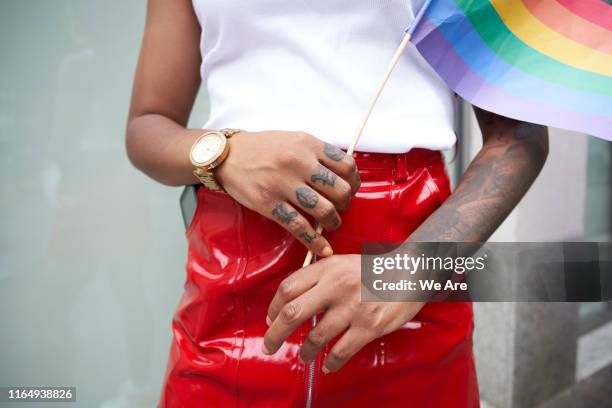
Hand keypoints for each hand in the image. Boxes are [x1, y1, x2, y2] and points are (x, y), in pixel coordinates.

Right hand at [216, 131, 359, 256]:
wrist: (227, 155)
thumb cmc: (263, 148)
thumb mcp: (293, 140)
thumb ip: (317, 154)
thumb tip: (343, 175)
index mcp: (308, 144)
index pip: (347, 165)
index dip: (354, 182)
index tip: (350, 190)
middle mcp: (299, 162)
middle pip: (340, 190)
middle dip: (345, 203)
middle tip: (340, 208)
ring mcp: (283, 184)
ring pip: (324, 209)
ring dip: (333, 222)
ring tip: (331, 224)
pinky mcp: (269, 204)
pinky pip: (299, 227)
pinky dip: (314, 241)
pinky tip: (323, 249)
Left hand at [262, 254, 424, 372]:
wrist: (411, 271)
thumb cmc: (371, 270)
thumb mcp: (341, 263)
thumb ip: (318, 277)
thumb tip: (289, 303)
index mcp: (328, 268)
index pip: (288, 287)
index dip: (274, 307)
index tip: (270, 319)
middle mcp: (337, 286)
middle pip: (293, 312)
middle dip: (275, 333)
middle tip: (270, 345)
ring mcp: (353, 307)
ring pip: (316, 336)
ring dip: (305, 351)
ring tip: (304, 356)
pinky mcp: (369, 326)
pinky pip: (342, 351)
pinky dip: (331, 363)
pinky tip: (328, 366)